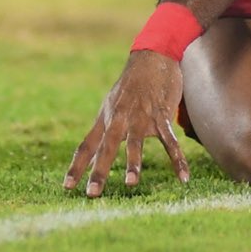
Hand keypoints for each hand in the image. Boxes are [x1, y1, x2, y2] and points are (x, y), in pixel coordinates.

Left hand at [64, 50, 189, 196]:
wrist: (152, 57)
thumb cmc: (130, 87)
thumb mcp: (111, 107)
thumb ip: (101, 133)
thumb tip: (89, 159)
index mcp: (106, 119)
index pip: (87, 146)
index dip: (76, 167)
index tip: (67, 188)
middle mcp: (120, 118)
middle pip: (106, 146)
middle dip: (100, 170)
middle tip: (92, 194)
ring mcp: (141, 117)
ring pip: (135, 142)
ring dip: (134, 162)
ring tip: (131, 183)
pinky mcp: (162, 115)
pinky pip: (170, 141)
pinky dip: (177, 160)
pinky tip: (183, 178)